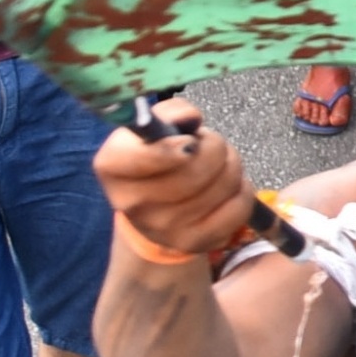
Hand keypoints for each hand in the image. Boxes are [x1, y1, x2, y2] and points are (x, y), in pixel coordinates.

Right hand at [94, 102, 259, 267]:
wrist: (157, 211)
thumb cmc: (158, 159)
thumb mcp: (156, 127)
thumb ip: (172, 112)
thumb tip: (191, 119)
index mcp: (113, 167)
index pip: (144, 157)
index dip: (174, 146)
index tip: (188, 140)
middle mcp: (132, 203)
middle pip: (196, 167)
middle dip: (215, 147)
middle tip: (209, 146)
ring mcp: (163, 229)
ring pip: (224, 183)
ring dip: (232, 165)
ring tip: (218, 165)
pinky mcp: (194, 243)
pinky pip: (239, 206)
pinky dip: (242, 190)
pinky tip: (226, 189)